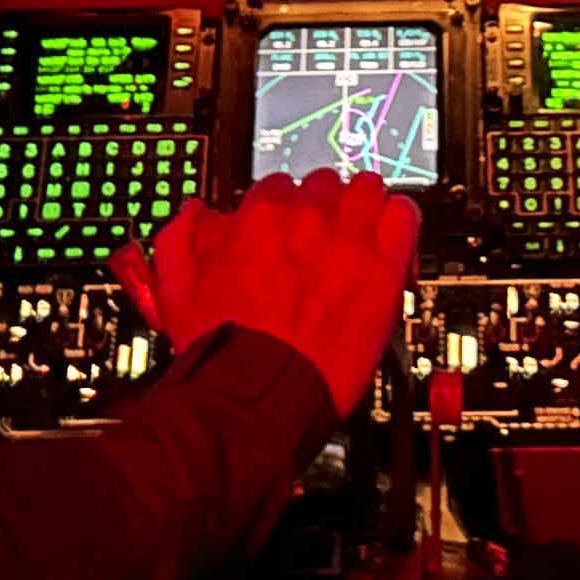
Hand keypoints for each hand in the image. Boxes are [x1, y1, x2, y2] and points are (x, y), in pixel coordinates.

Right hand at [113, 171, 419, 409]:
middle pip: (323, 184)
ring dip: (361, 207)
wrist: (258, 394)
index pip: (278, 186)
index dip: (281, 212)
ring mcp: (348, 240)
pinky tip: (390, 238)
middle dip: (320, 209)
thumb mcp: (176, 290)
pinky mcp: (383, 267)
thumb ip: (180, 239)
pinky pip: (403, 215)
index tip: (284, 234)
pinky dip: (398, 220)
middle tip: (319, 241)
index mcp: (258, 217)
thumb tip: (195, 213)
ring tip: (358, 234)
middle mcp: (306, 219)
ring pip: (366, 189)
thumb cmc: (224, 350)